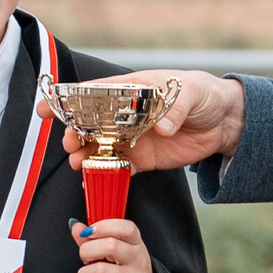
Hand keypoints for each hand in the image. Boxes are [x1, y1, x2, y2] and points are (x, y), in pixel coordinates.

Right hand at [42, 70, 243, 172]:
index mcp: (131, 90)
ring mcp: (132, 139)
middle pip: (89, 124)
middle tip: (69, 143)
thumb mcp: (193, 93)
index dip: (68, 100)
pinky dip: (104, 176)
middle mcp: (125, 116)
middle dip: (73, 133)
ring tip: (78, 163)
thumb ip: (177, 106)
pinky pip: (118, 170)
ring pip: (99, 148)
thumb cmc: (204, 95)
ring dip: (84, 155)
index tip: (47, 109)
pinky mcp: (143, 160)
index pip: (93, 93)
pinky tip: (92, 182)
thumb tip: (165, 126)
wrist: (224, 121)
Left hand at [72, 217, 160, 272]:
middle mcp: (138, 259)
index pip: (126, 227)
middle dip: (87, 251)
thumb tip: (76, 226)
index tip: (88, 232)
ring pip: (100, 271)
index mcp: (136, 244)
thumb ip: (94, 239)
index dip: (103, 226)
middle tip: (85, 259)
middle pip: (109, 246)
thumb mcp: (115, 253)